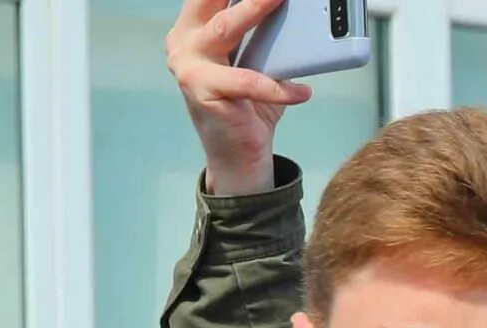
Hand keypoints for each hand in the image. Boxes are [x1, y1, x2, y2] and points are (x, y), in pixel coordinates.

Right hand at [168, 0, 308, 198]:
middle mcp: (184, 40)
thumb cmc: (249, 103)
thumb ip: (263, 35)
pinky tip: (303, 91)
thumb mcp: (256, 61)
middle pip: (211, 0)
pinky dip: (279, 87)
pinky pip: (247, 82)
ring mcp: (188, 64)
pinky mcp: (200, 90)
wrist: (239, 154)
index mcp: (194, 27)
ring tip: (281, 0)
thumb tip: (294, 13)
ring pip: (225, 28)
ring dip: (254, 9)